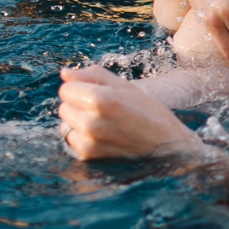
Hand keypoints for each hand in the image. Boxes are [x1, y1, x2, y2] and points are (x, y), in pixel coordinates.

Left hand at [58, 65, 197, 159]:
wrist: (165, 143)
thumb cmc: (147, 110)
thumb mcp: (123, 85)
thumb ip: (92, 75)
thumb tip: (64, 73)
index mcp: (100, 99)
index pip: (65, 89)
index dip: (79, 87)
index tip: (95, 91)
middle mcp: (91, 122)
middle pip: (63, 107)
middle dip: (77, 104)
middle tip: (101, 107)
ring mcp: (89, 141)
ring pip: (65, 124)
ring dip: (77, 121)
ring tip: (100, 120)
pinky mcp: (89, 155)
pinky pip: (71, 139)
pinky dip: (80, 135)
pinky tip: (99, 133)